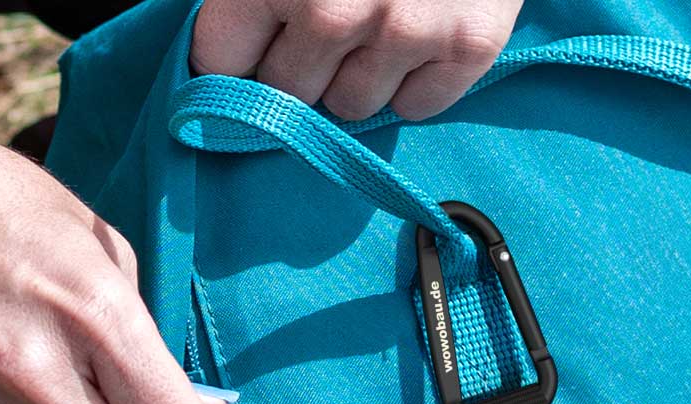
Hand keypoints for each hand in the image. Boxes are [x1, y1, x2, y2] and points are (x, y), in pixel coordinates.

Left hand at [190, 0, 522, 120]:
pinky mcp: (467, 46)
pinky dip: (415, 82)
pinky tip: (420, 35)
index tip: (255, 44)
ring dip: (358, 76)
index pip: (223, 61)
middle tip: (327, 22)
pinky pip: (416, 106)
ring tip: (378, 20)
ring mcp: (404, 32)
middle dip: (301, 64)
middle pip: (288, 94)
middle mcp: (334, 11)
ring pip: (352, 106)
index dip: (238, 53)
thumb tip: (225, 47)